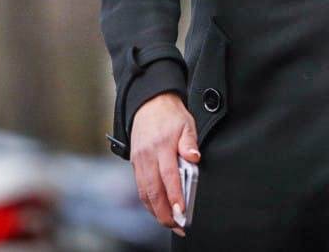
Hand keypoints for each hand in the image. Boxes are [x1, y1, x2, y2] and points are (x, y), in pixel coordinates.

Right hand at [130, 91, 200, 236]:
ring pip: (144, 192)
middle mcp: (147, 156)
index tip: (182, 212)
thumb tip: (194, 157)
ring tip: (169, 222)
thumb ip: (190, 142)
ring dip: (156, 211)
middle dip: (164, 212)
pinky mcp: (134, 163)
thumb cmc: (170, 115)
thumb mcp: (186, 123)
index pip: (169, 176)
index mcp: (162, 145)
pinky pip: (140, 187)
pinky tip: (157, 209)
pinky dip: (148, 202)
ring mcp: (139, 161)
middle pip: (153, 190)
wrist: (149, 103)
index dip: (175, 196)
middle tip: (177, 225)